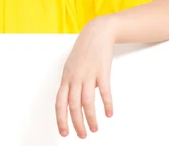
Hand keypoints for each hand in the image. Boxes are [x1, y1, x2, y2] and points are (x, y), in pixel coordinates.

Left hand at [56, 16, 115, 137]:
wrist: (97, 32)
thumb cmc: (85, 50)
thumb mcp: (72, 66)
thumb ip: (72, 83)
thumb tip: (74, 100)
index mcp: (66, 77)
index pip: (60, 102)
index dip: (61, 118)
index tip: (64, 132)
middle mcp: (75, 77)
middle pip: (72, 105)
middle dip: (76, 123)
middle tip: (82, 135)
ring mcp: (88, 74)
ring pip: (87, 101)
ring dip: (90, 118)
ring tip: (94, 129)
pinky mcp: (102, 71)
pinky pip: (104, 91)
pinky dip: (106, 104)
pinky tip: (109, 113)